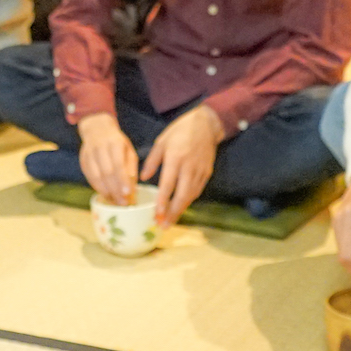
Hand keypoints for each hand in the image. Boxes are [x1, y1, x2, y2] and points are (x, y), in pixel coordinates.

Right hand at [78, 112, 138, 205]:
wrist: (96, 129)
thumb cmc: (117, 143)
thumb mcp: (128, 151)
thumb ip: (131, 168)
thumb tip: (132, 188)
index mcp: (114, 143)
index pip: (118, 164)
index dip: (122, 180)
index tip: (128, 194)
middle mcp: (100, 147)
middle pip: (106, 172)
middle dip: (115, 190)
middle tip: (123, 203)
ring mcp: (89, 154)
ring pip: (96, 177)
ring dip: (106, 192)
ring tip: (115, 201)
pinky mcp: (83, 161)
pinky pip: (89, 177)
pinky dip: (98, 188)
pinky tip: (106, 195)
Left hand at [143, 105, 221, 227]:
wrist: (205, 124)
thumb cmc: (179, 131)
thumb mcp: (161, 142)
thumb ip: (152, 161)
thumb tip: (143, 178)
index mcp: (175, 158)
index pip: (168, 184)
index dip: (163, 201)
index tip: (157, 214)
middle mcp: (189, 167)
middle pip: (182, 195)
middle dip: (173, 212)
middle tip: (163, 225)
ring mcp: (200, 171)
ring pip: (191, 196)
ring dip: (181, 210)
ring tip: (170, 221)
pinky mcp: (207, 173)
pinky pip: (197, 191)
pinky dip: (189, 201)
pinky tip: (180, 208)